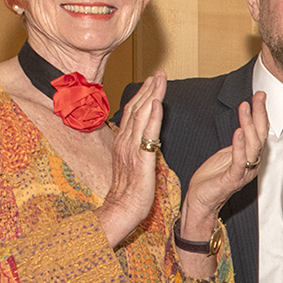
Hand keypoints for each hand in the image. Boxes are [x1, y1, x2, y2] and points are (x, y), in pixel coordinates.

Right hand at [97, 71, 166, 245]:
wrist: (122, 209)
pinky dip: (153, 116)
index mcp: (123, 143)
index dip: (142, 95)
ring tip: (160, 79)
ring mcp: (131, 149)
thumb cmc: (129, 191)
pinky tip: (158, 103)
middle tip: (158, 73)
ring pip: (142, 116)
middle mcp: (125, 142)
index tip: (152, 80)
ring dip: (152, 95)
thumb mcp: (131, 164)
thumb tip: (142, 139)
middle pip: (137, 109)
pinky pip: (147, 134)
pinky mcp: (141, 159)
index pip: (133, 113)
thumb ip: (136, 149)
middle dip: (148, 89)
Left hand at [181, 91, 268, 228]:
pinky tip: (238, 131)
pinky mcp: (232, 179)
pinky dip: (239, 145)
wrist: (200, 202)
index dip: (260, 113)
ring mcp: (243, 172)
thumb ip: (237, 143)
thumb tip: (244, 127)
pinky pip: (239, 161)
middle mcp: (251, 164)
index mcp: (249, 157)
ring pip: (252, 146)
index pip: (259, 131)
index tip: (259, 96)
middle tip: (258, 97)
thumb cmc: (211, 180)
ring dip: (249, 125)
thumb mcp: (226, 154)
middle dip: (260, 114)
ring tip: (245, 108)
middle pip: (260, 136)